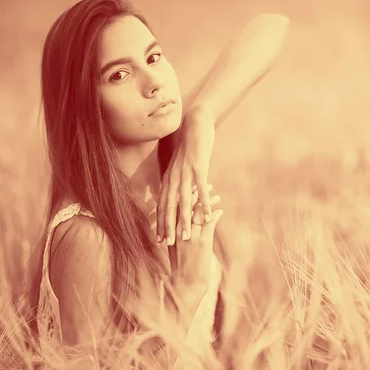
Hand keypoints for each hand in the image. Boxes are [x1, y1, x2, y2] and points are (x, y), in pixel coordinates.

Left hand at [157, 113, 215, 245]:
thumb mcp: (183, 166)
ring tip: (187, 236)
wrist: (195, 124)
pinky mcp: (198, 167)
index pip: (163, 205)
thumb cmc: (190, 146)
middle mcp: (173, 178)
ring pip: (183, 201)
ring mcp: (185, 173)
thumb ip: (181, 181)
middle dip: (169, 227)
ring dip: (185, 220)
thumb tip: (183, 195)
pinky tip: (208, 214)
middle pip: (169, 207)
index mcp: (169, 179)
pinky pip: (201, 188)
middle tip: (169, 245)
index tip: (161, 240)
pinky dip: (204, 202)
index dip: (161, 223)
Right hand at [168, 187, 222, 288]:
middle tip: (207, 184)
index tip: (192, 185)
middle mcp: (179, 230)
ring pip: (201, 212)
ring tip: (217, 196)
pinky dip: (216, 215)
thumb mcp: (175, 248)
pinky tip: (221, 210)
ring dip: (210, 203)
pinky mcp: (202, 242)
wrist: (185, 284)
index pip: (177, 206)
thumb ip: (177, 233)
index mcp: (171, 230)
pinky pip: (210, 223)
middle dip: (199, 193)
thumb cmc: (181, 267)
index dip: (186, 194)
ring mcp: (190, 236)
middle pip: (189, 205)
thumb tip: (182, 222)